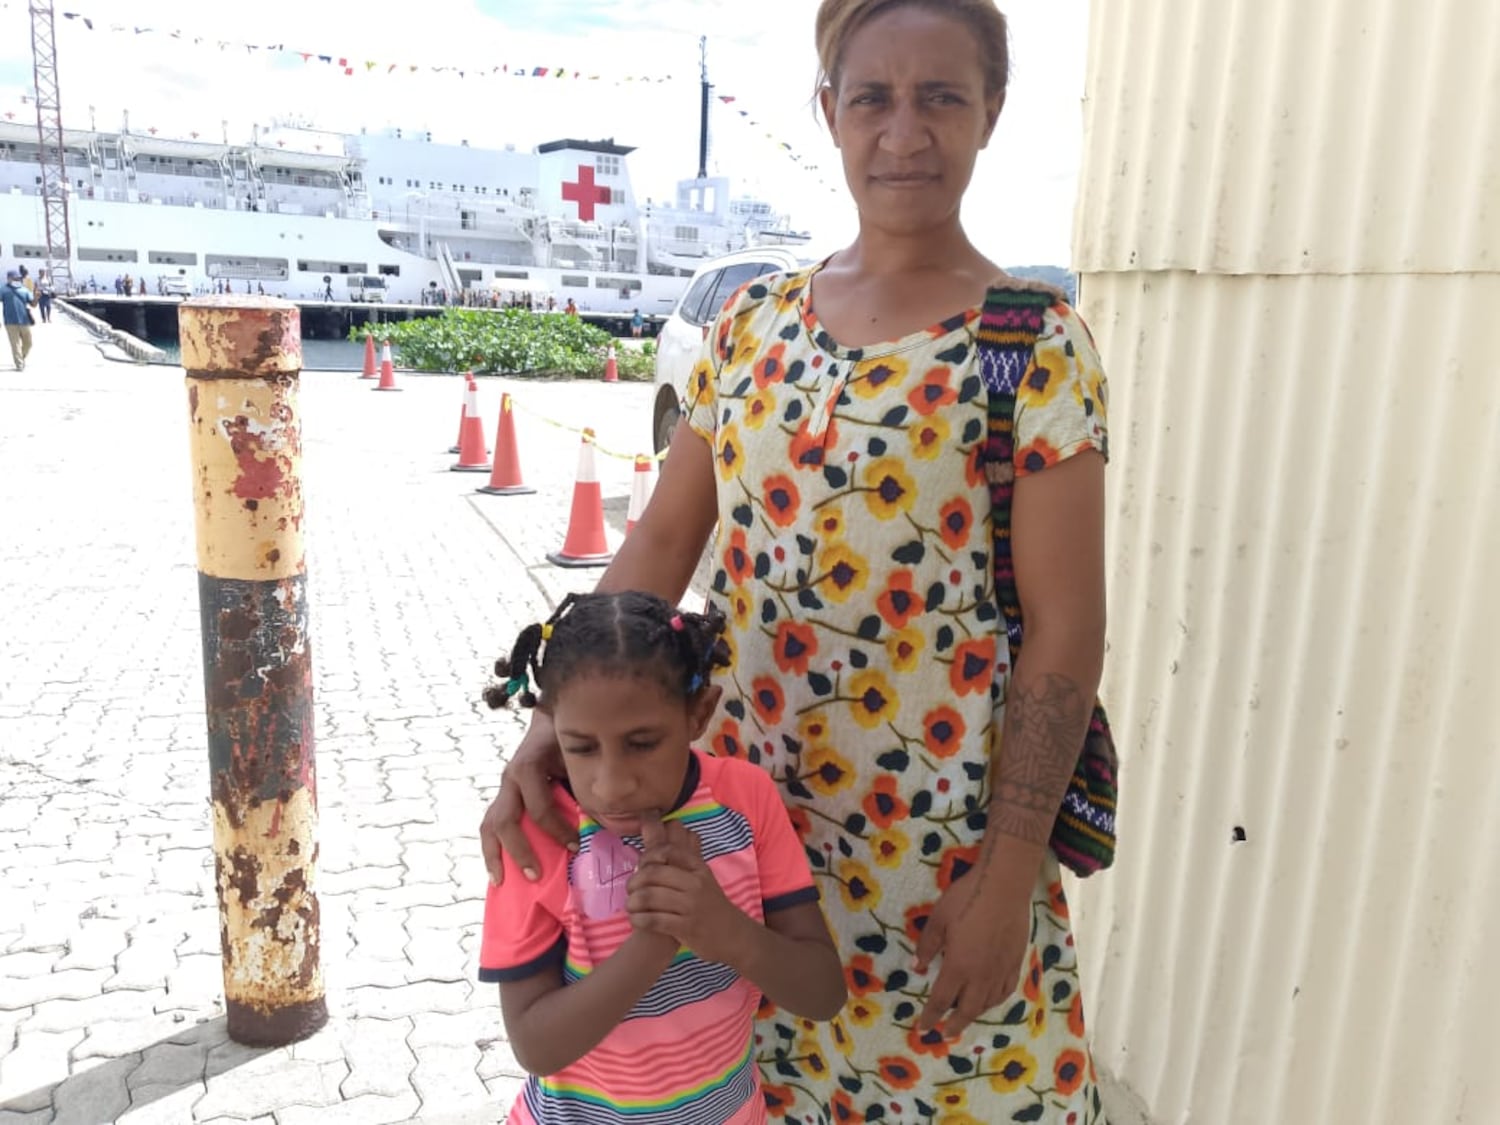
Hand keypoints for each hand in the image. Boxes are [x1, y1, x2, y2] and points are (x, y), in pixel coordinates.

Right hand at [479, 710, 573, 884]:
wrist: (549, 722)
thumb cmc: (568, 742)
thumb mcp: (580, 757)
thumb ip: (590, 787)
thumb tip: (613, 822)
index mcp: (529, 766)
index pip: (538, 807)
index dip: (556, 830)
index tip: (575, 846)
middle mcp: (510, 778)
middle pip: (504, 820)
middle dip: (519, 850)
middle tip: (535, 874)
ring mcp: (503, 789)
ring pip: (489, 824)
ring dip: (495, 854)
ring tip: (501, 881)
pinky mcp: (502, 798)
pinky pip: (490, 825)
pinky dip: (492, 849)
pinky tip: (497, 871)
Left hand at [627, 814, 749, 965]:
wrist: (732, 934)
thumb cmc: (711, 903)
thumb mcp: (703, 877)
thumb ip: (684, 859)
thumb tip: (668, 828)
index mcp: (698, 868)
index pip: (666, 852)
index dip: (646, 857)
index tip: (640, 867)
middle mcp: (695, 884)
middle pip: (652, 874)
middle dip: (634, 882)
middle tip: (630, 890)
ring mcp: (691, 906)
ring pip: (649, 897)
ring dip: (633, 902)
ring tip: (631, 906)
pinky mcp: (685, 928)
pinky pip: (653, 920)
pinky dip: (639, 920)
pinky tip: (637, 920)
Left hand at [912, 861, 1032, 1039]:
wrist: (1004, 886)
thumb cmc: (966, 899)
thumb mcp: (938, 919)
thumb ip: (926, 946)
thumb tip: (916, 967)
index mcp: (958, 966)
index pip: (941, 1000)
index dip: (931, 1017)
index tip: (923, 1029)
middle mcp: (981, 975)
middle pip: (967, 1010)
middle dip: (954, 1025)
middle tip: (944, 1034)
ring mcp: (1001, 970)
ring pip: (988, 1003)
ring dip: (974, 1015)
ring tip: (964, 1018)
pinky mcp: (1016, 962)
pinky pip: (1006, 990)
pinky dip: (995, 1001)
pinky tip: (991, 1000)